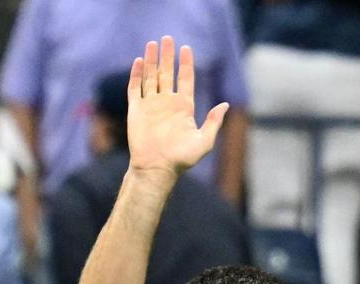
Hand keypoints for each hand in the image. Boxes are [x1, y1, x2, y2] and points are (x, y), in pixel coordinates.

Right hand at [126, 37, 228, 181]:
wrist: (157, 169)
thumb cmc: (181, 159)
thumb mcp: (204, 141)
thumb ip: (213, 122)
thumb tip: (224, 104)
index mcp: (183, 107)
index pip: (185, 79)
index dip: (185, 63)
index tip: (186, 48)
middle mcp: (166, 103)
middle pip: (166, 73)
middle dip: (167, 56)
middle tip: (167, 38)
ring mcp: (150, 105)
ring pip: (150, 77)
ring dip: (151, 60)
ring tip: (152, 44)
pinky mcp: (136, 110)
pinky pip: (135, 88)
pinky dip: (136, 74)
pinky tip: (139, 61)